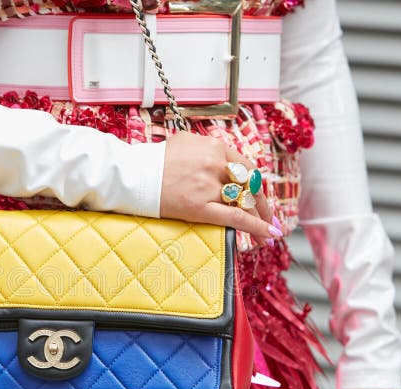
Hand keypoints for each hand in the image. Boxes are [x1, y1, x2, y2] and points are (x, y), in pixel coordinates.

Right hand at [160, 132, 279, 241]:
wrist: (132, 176)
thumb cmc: (153, 161)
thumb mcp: (184, 142)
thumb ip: (206, 150)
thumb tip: (218, 159)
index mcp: (213, 147)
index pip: (245, 166)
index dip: (255, 182)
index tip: (258, 192)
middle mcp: (215, 164)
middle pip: (250, 185)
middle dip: (262, 202)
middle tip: (268, 214)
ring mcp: (209, 187)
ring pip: (244, 202)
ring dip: (260, 216)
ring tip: (268, 228)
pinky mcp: (201, 207)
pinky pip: (236, 217)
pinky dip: (256, 226)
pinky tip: (268, 234)